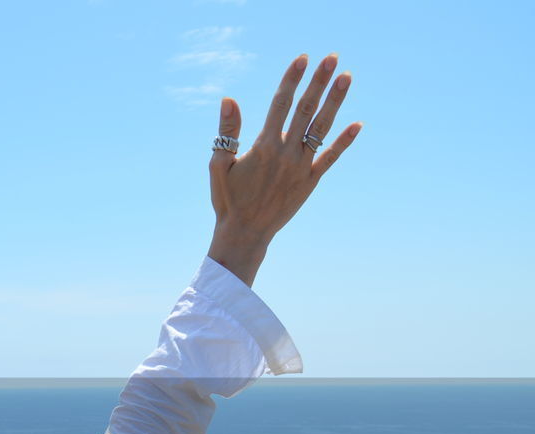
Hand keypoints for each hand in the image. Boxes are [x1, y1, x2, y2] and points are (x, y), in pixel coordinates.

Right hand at [207, 52, 361, 285]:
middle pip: (305, 109)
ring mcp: (301, 166)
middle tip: (331, 58)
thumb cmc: (228, 199)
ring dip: (335, 101)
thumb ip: (227, 131)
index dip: (292, 79)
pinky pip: (330, 157)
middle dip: (319, 81)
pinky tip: (358, 124)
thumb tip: (229, 99)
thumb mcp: (219, 164)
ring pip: (321, 127)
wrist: (245, 233)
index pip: (280, 104)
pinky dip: (344, 141)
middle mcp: (285, 153)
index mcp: (263, 146)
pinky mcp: (310, 181)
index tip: (302, 59)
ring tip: (346, 77)